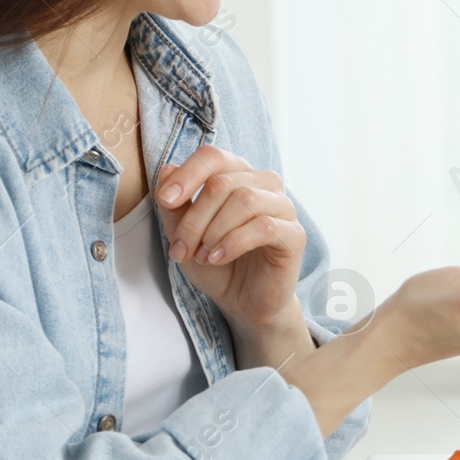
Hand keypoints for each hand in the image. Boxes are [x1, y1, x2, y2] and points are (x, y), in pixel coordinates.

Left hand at [153, 146, 305, 339]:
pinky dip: (233, 243)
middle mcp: (264, 184)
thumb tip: (166, 169)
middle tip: (181, 249)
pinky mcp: (294, 234)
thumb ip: (174, 206)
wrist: (243, 302)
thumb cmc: (216, 264)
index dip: (187, 174)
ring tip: (202, 255)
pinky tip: (218, 258)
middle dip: (194, 218)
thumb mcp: (183, 236)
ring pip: (244, 199)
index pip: (213, 157)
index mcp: (238, 175)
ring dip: (214, 230)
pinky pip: (264, 226)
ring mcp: (283, 207)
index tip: (165, 201)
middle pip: (222, 183)